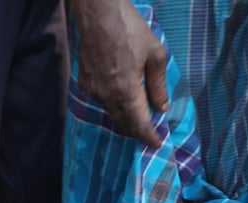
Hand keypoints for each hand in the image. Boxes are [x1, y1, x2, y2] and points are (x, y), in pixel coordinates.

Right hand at [68, 0, 168, 147]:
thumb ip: (158, 86)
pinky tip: (121, 94)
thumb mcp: (156, 55)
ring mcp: (94, 90)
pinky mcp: (85, 82)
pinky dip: (113, 103)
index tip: (156, 144)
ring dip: (125, 118)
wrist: (98, 14)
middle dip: (137, 132)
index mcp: (126, 91)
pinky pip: (101, 101)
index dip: (149, 137)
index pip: (139, 125)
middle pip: (123, 125)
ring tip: (138, 113)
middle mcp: (107, 96)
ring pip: (111, 113)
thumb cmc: (130, 29)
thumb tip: (162, 107)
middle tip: (149, 132)